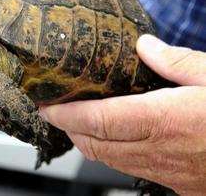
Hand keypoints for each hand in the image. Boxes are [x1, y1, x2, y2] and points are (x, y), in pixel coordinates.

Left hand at [39, 34, 205, 194]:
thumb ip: (177, 61)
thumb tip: (143, 46)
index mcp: (166, 121)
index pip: (97, 121)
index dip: (65, 114)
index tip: (47, 105)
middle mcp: (161, 152)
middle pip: (95, 144)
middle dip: (69, 128)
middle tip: (57, 109)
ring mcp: (170, 173)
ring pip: (110, 161)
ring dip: (88, 141)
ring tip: (78, 120)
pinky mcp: (181, 185)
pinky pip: (133, 170)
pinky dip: (113, 154)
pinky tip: (117, 138)